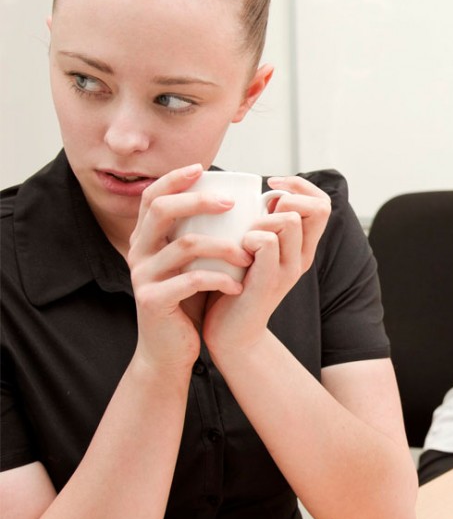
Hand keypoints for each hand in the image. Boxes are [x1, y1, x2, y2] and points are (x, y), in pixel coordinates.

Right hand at [127, 164, 251, 375]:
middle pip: (163, 210)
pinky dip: (220, 279)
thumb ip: (198, 235)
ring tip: (248, 254)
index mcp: (146, 239)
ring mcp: (143, 276)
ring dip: (224, 246)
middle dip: (199, 200)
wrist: (169, 350)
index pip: (153, 197)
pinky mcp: (153, 300)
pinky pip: (191, 280)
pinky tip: (238, 285)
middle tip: (231, 203)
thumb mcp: (191, 263)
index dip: (174, 178)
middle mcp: (138, 252)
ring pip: (185, 246)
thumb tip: (231, 201)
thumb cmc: (187, 300)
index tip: (203, 168)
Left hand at [202, 176, 331, 355]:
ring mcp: (289, 270)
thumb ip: (262, 225)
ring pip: (289, 220)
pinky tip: (237, 252)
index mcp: (302, 247)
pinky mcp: (269, 281)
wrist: (231, 334)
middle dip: (285, 200)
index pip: (323, 203)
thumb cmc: (235, 285)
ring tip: (244, 238)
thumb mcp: (255, 250)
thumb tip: (256, 194)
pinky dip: (249, 238)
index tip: (273, 185)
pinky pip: (266, 242)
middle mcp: (303, 257)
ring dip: (261, 220)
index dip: (301, 185)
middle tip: (259, 217)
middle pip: (314, 208)